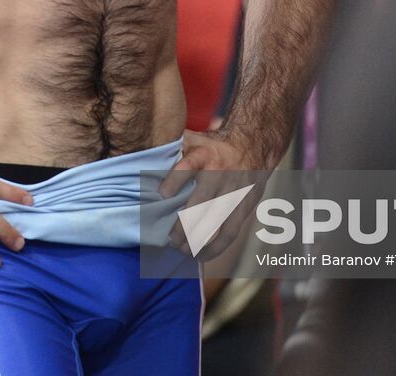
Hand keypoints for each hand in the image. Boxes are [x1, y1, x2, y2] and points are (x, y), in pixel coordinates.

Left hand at [160, 129, 268, 260]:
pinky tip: (203, 255)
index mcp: (205, 154)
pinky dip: (217, 247)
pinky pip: (231, 230)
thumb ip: (173, 148)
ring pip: (217, 220)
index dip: (175, 180)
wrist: (252, 144)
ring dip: (199, 238)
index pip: (188, 166)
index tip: (162, 195)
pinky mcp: (245, 204)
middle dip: (185, 223)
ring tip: (184, 249)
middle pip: (202, 200)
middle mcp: (220, 172)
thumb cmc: (213, 146)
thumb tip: (143, 158)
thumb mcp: (195, 139)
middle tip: (170, 239)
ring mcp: (234, 190)